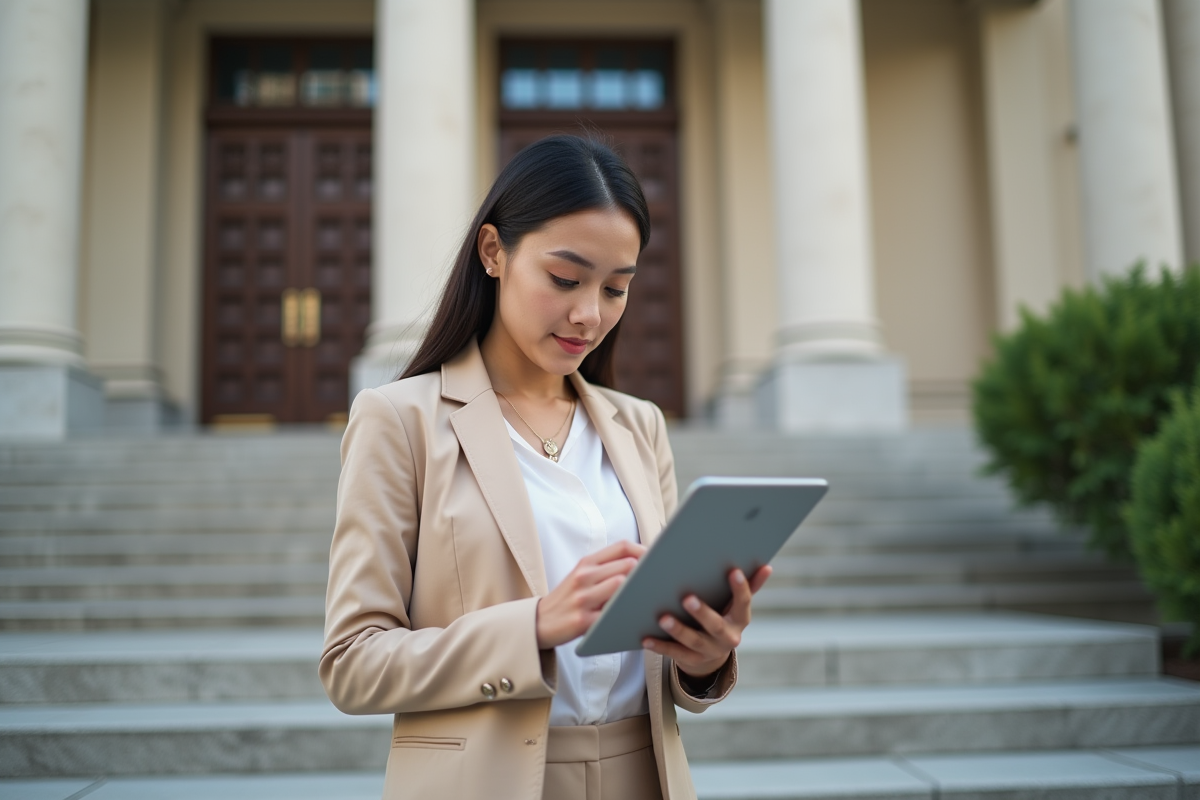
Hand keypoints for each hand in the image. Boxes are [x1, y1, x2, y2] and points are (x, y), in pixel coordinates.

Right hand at [536, 540, 645, 649]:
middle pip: (627, 565)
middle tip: (658, 583)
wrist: (540, 621)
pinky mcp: (584, 621)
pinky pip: (613, 615)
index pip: (622, 547)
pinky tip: (636, 618)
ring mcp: (583, 598)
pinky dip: (627, 615)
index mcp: (586, 563)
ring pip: (621, 585)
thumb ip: (606, 567)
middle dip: (646, 573)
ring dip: (638, 592)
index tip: (656, 561)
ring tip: (648, 599)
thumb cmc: (568, 598)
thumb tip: (641, 563)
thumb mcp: (581, 575)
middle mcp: (584, 576)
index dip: (644, 551)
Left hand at [642, 565, 771, 678]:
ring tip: (663, 618)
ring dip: (678, 630)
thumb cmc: (724, 616)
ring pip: (693, 641)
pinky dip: (660, 646)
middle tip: (687, 598)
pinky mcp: (691, 660)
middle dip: (702, 613)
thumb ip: (750, 586)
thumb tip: (767, 566)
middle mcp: (727, 637)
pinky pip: (674, 653)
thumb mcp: (736, 605)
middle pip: (715, 626)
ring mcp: (709, 651)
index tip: (733, 571)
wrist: (713, 654)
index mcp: (740, 620)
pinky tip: (646, 637)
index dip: (740, 588)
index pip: (743, 603)